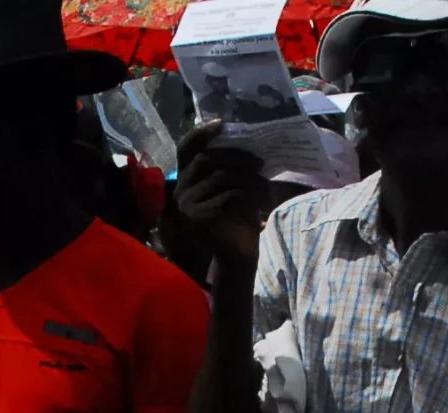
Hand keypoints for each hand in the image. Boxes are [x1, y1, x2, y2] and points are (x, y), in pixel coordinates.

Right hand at [171, 122, 271, 273]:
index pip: (186, 147)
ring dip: (248, 178)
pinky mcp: (198, 218)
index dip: (201, 132)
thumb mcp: (234, 184)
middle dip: (237, 158)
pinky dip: (248, 196)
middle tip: (261, 163)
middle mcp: (180, 189)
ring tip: (267, 187)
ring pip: (219, 177)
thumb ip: (232, 164)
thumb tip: (247, 136)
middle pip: (207, 159)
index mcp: (187, 176)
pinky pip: (226, 198)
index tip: (222, 123)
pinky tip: (262, 202)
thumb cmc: (238, 216)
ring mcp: (186, 204)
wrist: (238, 253)